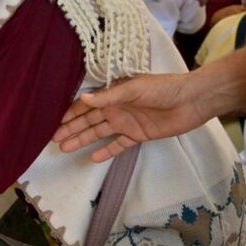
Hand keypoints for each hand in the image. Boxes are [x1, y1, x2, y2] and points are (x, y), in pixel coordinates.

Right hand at [53, 73, 204, 161]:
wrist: (192, 100)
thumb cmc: (163, 89)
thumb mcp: (133, 89)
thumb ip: (108, 97)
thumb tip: (82, 99)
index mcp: (113, 94)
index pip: (86, 105)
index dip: (70, 113)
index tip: (54, 122)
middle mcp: (116, 108)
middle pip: (88, 120)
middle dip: (71, 129)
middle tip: (53, 139)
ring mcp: (126, 123)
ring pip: (99, 133)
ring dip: (82, 140)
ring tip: (65, 148)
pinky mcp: (138, 135)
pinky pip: (118, 145)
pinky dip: (106, 151)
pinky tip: (93, 157)